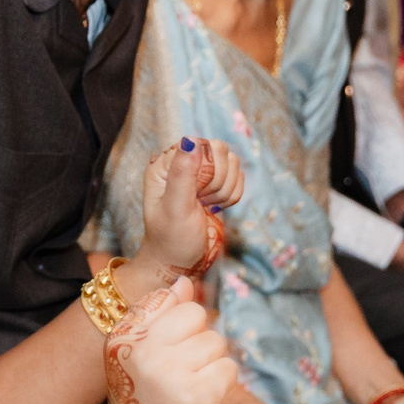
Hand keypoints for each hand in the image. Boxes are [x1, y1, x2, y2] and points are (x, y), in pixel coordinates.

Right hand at [89, 277, 238, 403]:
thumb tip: (186, 281)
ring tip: (187, 390)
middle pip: (197, 314)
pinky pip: (228, 368)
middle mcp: (143, 350)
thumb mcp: (136, 357)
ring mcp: (171, 373)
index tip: (167, 351)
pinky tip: (199, 403)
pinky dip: (220, 386)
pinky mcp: (198, 397)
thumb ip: (158, 318)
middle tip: (180, 373)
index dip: (177, 323)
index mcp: (123, 336)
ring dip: (211, 366)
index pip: (166, 298)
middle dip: (198, 341)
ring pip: (216, 342)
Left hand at [137, 140, 229, 272]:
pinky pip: (238, 176)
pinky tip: (215, 207)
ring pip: (232, 162)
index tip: (198, 193)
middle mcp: (182, 163)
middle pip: (220, 150)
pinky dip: (232, 195)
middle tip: (202, 202)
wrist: (180, 262)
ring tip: (206, 206)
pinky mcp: (216, 183)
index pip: (200, 145)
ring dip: (225, 190)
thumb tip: (190, 141)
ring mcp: (201, 172)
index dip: (206, 169)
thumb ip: (182, 174)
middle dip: (217, 181)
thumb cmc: (171, 240)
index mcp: (164, 165)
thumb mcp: (175, 209)